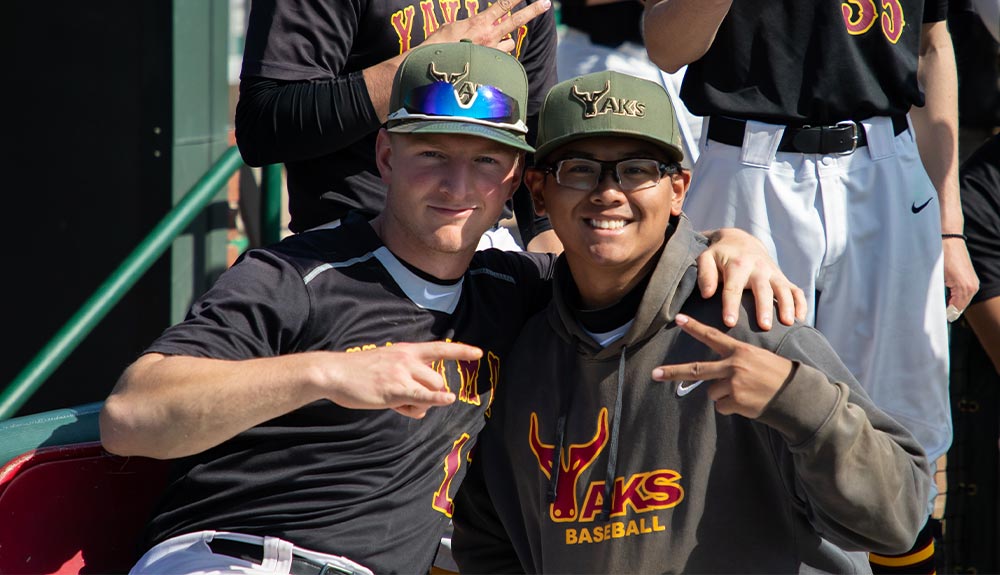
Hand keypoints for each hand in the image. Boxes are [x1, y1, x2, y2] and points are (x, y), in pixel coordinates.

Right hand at [320, 341, 482, 418]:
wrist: (335, 373)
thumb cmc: (358, 372)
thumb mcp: (386, 364)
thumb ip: (406, 376)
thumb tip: (422, 401)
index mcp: (406, 351)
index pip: (439, 348)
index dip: (461, 351)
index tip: (479, 353)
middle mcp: (407, 359)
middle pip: (437, 381)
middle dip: (428, 396)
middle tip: (402, 401)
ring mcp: (402, 374)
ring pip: (430, 392)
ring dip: (419, 405)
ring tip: (396, 404)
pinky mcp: (394, 390)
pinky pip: (423, 396)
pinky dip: (437, 400)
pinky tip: (448, 400)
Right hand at [423, 0, 551, 53]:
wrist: (438, 72)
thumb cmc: (440, 47)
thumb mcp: (451, 27)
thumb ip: (468, 23)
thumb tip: (473, 23)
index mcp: (478, 22)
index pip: (501, 5)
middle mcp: (489, 36)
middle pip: (516, 20)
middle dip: (532, 10)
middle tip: (546, 3)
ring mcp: (493, 51)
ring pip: (510, 42)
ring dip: (504, 41)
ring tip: (489, 45)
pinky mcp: (493, 65)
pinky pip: (503, 58)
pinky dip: (499, 56)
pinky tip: (487, 59)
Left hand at [651, 314, 792, 417]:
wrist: (796, 395)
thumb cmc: (778, 376)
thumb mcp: (759, 359)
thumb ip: (735, 363)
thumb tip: (714, 380)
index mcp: (740, 351)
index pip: (713, 336)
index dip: (694, 327)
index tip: (678, 319)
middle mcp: (733, 366)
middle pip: (696, 370)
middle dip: (672, 372)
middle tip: (654, 374)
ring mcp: (733, 384)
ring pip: (712, 393)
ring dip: (724, 396)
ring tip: (745, 393)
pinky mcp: (736, 401)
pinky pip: (721, 407)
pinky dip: (731, 407)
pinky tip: (747, 403)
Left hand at [698, 228, 807, 329]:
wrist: (740, 241)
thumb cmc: (719, 256)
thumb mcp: (706, 259)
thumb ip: (705, 275)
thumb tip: (706, 294)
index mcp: (737, 265)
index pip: (733, 287)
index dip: (731, 305)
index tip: (729, 323)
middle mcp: (759, 268)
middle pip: (763, 289)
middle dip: (764, 308)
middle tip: (764, 326)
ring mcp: (773, 273)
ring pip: (783, 290)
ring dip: (787, 306)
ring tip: (788, 324)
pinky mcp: (783, 278)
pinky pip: (796, 291)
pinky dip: (801, 304)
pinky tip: (800, 320)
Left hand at [942, 237, 978, 320]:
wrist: (949, 241)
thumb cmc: (941, 257)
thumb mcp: (937, 279)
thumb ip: (940, 295)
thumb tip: (937, 307)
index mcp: (965, 289)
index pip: (954, 311)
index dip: (944, 315)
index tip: (934, 319)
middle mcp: (973, 287)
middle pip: (959, 308)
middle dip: (948, 311)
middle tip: (934, 314)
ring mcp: (973, 283)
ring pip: (961, 302)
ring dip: (951, 304)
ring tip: (939, 305)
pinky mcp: (971, 279)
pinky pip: (963, 294)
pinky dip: (955, 297)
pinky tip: (946, 296)